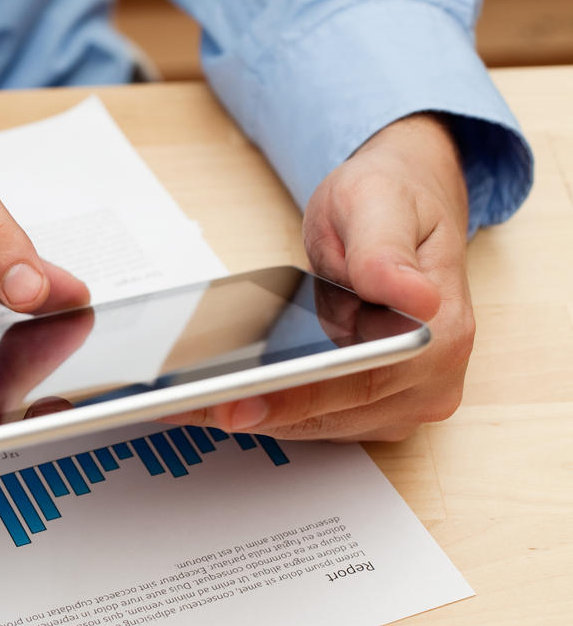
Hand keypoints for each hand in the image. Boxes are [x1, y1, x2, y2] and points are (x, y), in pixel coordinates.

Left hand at [165, 114, 472, 440]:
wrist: (399, 209)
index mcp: (441, 335)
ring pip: (315, 425)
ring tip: (186, 399)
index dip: (299, 399)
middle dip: (258, 409)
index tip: (240, 402)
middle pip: (332, 415)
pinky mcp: (371, 407)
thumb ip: (385, 251)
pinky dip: (265, 406)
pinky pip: (311, 418)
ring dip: (253, 413)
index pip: (363, 383)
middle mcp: (431, 381)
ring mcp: (402, 401)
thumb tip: (414, 295)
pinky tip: (215, 392)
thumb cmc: (392, 200)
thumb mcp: (379, 202)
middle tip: (184, 402)